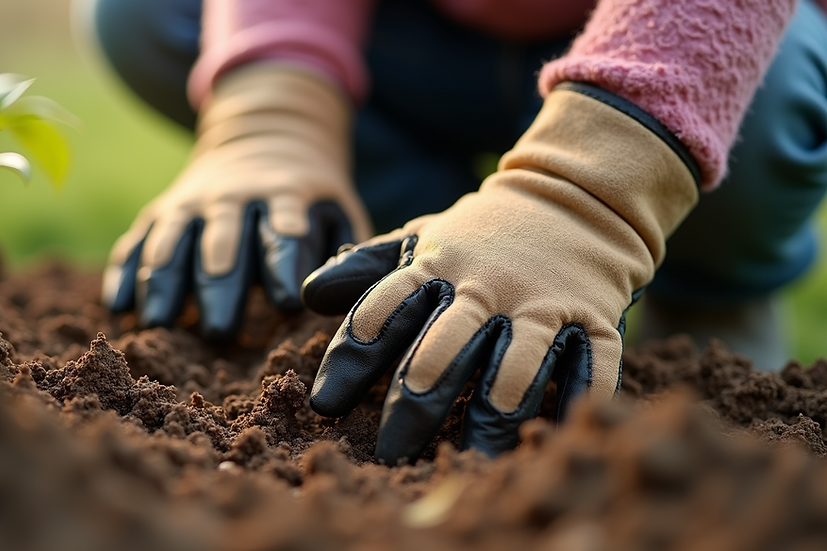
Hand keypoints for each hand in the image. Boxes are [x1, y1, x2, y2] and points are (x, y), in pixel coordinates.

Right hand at [102, 63, 370, 341]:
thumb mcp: (338, 211)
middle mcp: (232, 198)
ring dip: (163, 282)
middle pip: (222, 243)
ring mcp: (190, 204)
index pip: (284, 234)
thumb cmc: (309, 199)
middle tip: (222, 334)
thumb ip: (345, 254)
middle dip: (220, 287)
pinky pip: (135, 242)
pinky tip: (118, 309)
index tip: (289, 306)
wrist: (265, 136)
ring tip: (158, 324)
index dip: (285, 268)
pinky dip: (125, 273)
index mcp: (284, 197)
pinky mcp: (159, 212)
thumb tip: (339, 302)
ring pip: (171, 242)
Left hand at [302, 84, 698, 462]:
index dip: (353, 356)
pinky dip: (576, 400)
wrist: (575, 198)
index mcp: (437, 267)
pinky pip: (589, 364)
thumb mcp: (422, 238)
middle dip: (417, 396)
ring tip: (472, 456)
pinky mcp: (594, 319)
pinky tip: (554, 436)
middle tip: (389, 450)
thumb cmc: (482, 234)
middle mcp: (487, 288)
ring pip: (518, 361)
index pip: (386, 309)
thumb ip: (368, 269)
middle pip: (447, 344)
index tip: (325, 401)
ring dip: (495, 408)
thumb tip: (306, 295)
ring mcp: (543, 304)